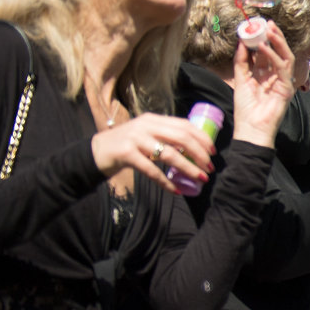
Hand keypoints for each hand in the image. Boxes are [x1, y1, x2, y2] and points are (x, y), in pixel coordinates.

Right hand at [92, 112, 218, 192]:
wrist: (97, 151)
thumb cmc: (127, 145)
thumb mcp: (147, 135)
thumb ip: (165, 137)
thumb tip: (195, 150)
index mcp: (154, 119)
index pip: (184, 125)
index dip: (201, 138)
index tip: (213, 152)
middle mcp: (145, 125)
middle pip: (181, 138)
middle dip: (199, 154)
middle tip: (209, 168)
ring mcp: (135, 139)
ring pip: (169, 154)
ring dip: (188, 168)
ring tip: (200, 179)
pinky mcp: (126, 153)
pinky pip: (151, 170)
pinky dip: (166, 181)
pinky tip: (176, 190)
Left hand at [227, 29, 294, 147]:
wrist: (250, 128)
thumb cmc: (245, 109)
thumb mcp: (239, 80)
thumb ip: (241, 61)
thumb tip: (241, 43)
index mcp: (264, 75)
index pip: (266, 53)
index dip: (262, 39)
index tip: (256, 25)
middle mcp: (275, 76)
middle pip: (278, 52)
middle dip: (274, 36)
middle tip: (267, 23)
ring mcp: (282, 82)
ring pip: (285, 56)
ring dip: (278, 42)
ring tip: (269, 30)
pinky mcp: (286, 88)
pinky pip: (282, 68)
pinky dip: (273, 56)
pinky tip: (264, 47)